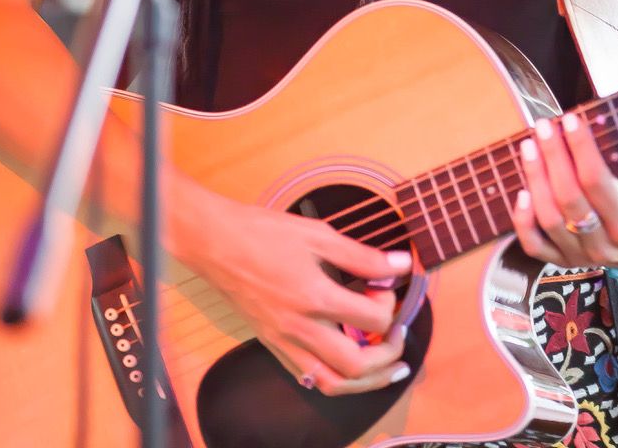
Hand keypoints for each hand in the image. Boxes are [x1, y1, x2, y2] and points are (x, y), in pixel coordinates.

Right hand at [177, 191, 412, 394]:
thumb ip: (362, 255)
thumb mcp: (318, 234)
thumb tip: (401, 265)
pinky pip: (308, 377)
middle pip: (357, 365)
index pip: (372, 319)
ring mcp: (284, 342)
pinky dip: (334, 378)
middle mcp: (300, 329)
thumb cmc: (265, 233)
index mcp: (315, 297)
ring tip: (386, 366)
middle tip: (398, 334)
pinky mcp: (273, 345)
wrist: (216, 243)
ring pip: (333, 383)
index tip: (388, 285)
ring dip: (366, 380)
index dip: (390, 304)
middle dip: (388, 354)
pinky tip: (345, 364)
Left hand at [512, 112, 617, 269]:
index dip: (582, 149)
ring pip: (550, 220)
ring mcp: (583, 257)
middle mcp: (607, 248)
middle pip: (570, 200)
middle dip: (554, 157)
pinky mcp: (563, 261)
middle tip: (544, 126)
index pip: (599, 184)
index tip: (570, 120)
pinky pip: (535, 246)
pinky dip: (523, 221)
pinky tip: (520, 192)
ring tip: (529, 145)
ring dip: (536, 179)